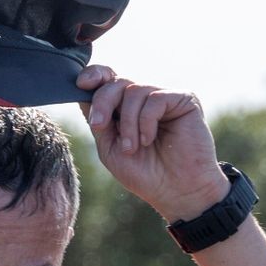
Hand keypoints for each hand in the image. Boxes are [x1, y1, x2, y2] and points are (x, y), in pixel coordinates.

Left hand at [78, 65, 230, 221]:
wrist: (176, 191)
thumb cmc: (144, 173)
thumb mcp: (109, 147)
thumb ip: (98, 120)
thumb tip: (82, 91)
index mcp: (125, 108)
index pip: (108, 79)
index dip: (94, 74)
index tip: (82, 84)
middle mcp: (144, 99)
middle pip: (116, 82)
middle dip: (103, 102)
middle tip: (100, 126)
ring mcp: (164, 98)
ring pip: (134, 90)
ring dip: (127, 123)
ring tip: (132, 148)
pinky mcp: (184, 100)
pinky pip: (155, 99)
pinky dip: (146, 122)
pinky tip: (149, 140)